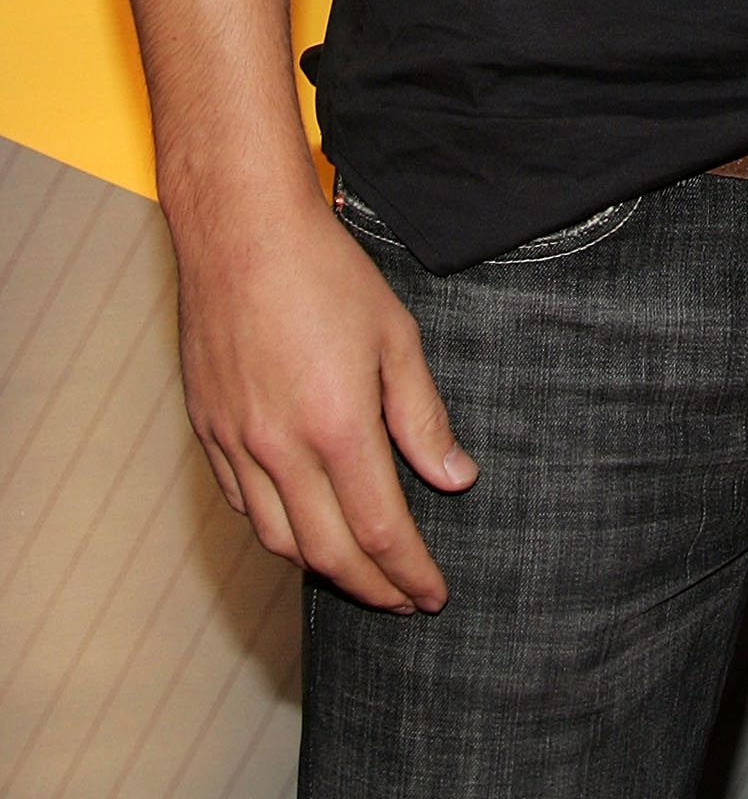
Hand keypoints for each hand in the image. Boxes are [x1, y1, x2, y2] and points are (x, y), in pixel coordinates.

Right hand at [175, 180, 475, 611]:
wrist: (241, 231)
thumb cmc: (325, 272)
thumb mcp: (396, 336)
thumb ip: (422, 416)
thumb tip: (456, 479)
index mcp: (337, 428)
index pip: (381, 533)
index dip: (410, 575)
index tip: (433, 595)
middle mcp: (280, 450)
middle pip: (328, 554)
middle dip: (371, 589)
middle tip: (403, 600)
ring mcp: (237, 444)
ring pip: (278, 540)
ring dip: (322, 568)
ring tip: (359, 572)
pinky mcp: (207, 430)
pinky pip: (242, 505)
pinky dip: (276, 529)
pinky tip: (302, 524)